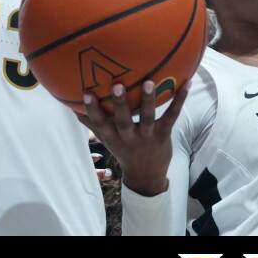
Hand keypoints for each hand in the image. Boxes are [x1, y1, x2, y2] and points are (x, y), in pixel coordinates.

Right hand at [79, 80, 190, 196]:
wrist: (146, 175)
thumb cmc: (124, 150)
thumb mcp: (106, 139)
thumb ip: (91, 123)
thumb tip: (71, 105)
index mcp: (113, 137)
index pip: (100, 123)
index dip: (93, 110)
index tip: (86, 93)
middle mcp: (129, 137)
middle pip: (123, 121)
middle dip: (120, 104)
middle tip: (117, 86)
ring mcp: (147, 135)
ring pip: (147, 117)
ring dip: (148, 100)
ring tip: (149, 82)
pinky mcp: (164, 133)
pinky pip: (172, 115)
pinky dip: (179, 100)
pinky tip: (186, 83)